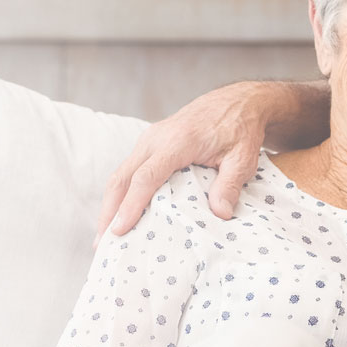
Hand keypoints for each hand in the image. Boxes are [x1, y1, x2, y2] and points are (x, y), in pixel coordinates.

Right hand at [96, 83, 271, 238]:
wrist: (237, 102)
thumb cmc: (239, 129)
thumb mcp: (243, 158)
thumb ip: (230, 185)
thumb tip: (220, 214)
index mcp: (178, 141)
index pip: (146, 176)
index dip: (131, 205)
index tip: (120, 230)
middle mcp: (156, 138)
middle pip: (123, 177)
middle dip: (109, 211)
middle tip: (103, 244)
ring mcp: (150, 139)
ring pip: (121, 174)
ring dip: (110, 204)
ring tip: (105, 236)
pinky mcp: (150, 144)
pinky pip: (129, 170)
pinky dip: (120, 193)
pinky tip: (119, 214)